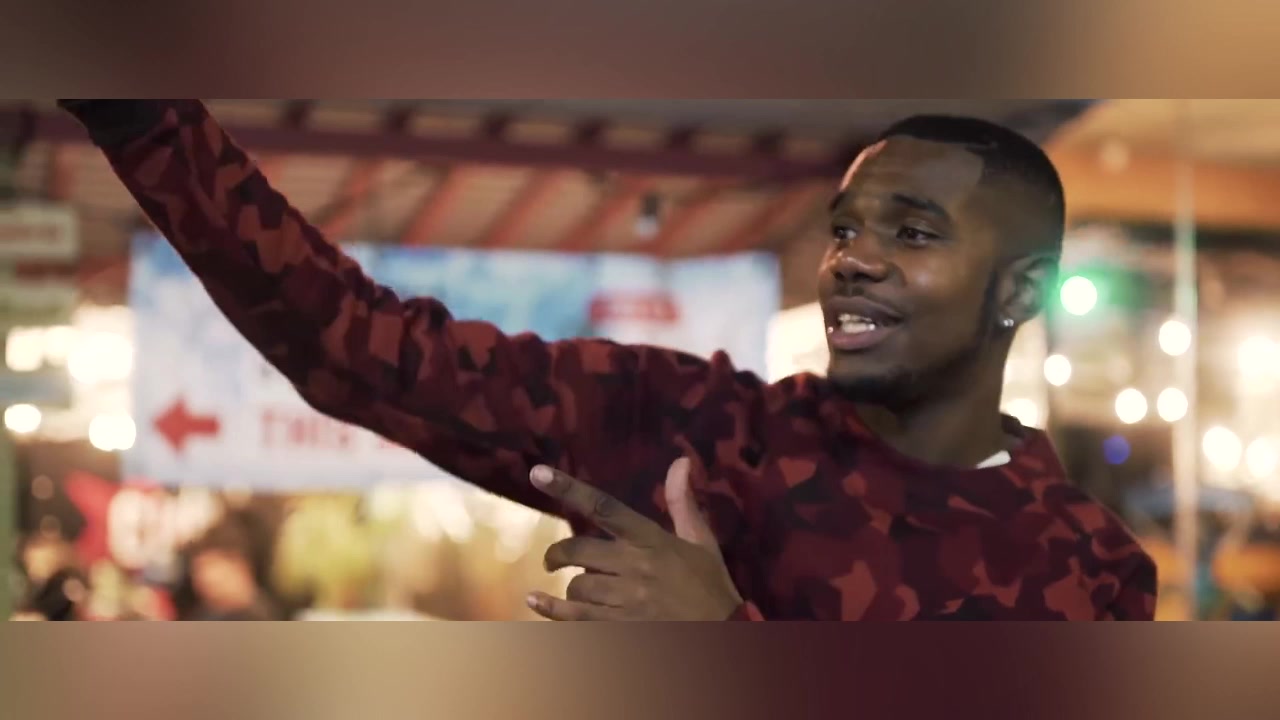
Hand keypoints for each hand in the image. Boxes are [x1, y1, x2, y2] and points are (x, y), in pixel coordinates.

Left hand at [525, 459, 742, 620]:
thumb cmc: (710, 587)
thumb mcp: (702, 541)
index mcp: (652, 539)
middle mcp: (635, 566)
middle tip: (554, 560)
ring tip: (579, 589)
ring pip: (577, 585)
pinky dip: (551, 608)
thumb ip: (682, 502)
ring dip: (571, 586)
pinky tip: (535, 600)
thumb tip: (680, 461)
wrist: (724, 634)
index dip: (569, 488)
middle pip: (577, 549)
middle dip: (559, 554)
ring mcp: (626, 600)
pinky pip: (575, 616)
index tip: (538, 473)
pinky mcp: (620, 628)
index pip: (604, 507)